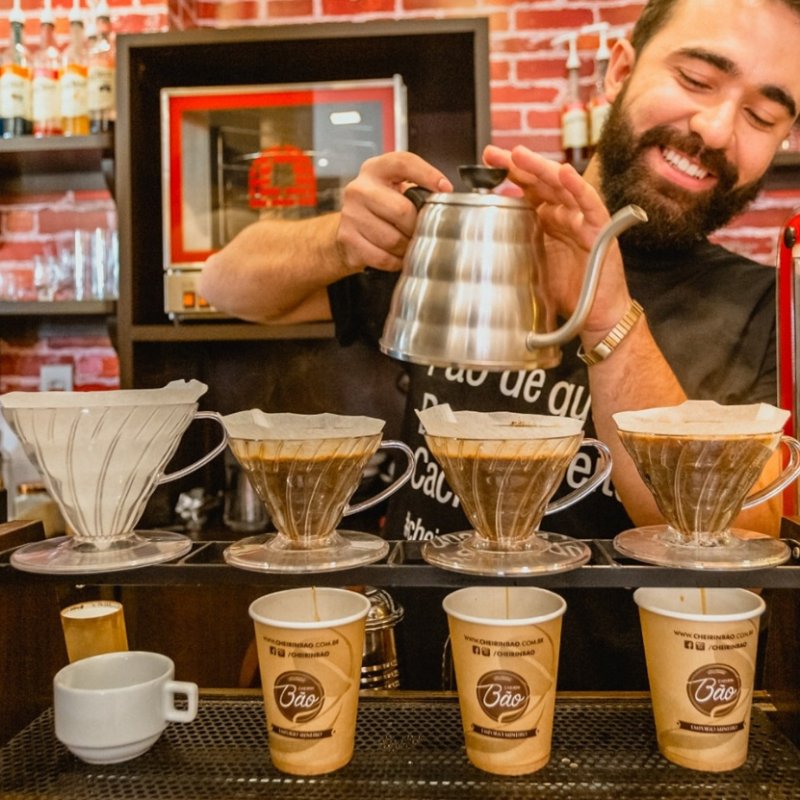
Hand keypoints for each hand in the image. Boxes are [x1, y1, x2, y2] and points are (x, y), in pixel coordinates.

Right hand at [336, 152, 452, 272]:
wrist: (347, 228)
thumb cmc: (379, 207)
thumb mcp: (394, 188)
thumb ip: (416, 188)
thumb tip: (446, 197)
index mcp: (375, 170)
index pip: (403, 163)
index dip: (427, 174)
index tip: (445, 189)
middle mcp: (359, 189)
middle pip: (402, 211)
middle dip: (417, 226)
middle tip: (420, 230)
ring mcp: (351, 215)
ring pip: (393, 239)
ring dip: (407, 246)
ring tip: (408, 242)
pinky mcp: (348, 239)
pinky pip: (383, 257)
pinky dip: (395, 260)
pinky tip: (396, 254)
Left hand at [483, 144, 632, 335]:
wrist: (594, 315)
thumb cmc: (566, 291)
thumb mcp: (531, 264)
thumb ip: (514, 246)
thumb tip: (477, 238)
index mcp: (547, 219)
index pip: (528, 188)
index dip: (509, 172)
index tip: (485, 159)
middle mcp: (564, 214)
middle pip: (541, 181)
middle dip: (517, 165)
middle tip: (494, 153)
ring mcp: (582, 220)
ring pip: (562, 186)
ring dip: (541, 169)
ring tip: (520, 155)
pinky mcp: (600, 232)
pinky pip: (591, 206)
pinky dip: (578, 189)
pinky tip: (565, 174)